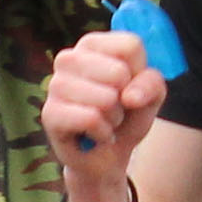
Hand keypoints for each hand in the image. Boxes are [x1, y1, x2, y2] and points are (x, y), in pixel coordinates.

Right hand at [39, 31, 162, 201]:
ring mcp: (55, 85)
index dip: (140, 72)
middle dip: (125, 99)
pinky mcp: (49, 113)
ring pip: (105, 98)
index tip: (130, 85)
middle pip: (119, 72)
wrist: (107, 156)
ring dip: (114, 118)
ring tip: (104, 120)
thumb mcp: (151, 96)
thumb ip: (151, 83)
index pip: (130, 46)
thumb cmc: (127, 117)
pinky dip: (103, 133)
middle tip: (114, 107)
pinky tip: (95, 135)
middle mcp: (68, 58)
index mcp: (92, 44)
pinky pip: (91, 119)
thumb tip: (129, 96)